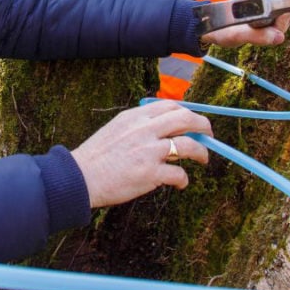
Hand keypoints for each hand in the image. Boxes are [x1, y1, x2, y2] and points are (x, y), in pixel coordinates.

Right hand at [70, 100, 210, 207]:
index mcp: (135, 117)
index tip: (192, 121)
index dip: (187, 112)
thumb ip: (138, 126)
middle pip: (186, 119)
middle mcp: (145, 129)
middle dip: (203, 126)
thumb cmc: (96, 157)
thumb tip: (164, 132)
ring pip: (189, 145)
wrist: (80, 178)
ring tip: (203, 159)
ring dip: (201, 153)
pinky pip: (179, 174)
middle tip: (209, 135)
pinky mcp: (151, 174)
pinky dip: (183, 180)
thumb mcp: (115, 130)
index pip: (170, 106)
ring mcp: (149, 151)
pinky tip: (180, 183)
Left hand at [202, 0, 289, 47]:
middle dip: (274, 29)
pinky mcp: (265, 11)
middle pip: (286, 16)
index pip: (285, 10)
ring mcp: (266, 3)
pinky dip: (268, 32)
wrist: (211, 29)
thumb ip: (258, 36)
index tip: (262, 30)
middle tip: (254, 33)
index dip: (278, 25)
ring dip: (270, 32)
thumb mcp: (237, 35)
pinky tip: (254, 32)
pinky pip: (277, 24)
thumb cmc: (221, 30)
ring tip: (251, 32)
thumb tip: (279, 37)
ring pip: (283, 22)